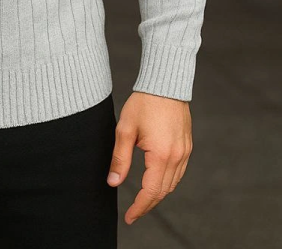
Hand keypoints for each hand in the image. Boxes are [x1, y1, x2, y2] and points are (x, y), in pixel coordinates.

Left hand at [106, 91, 192, 224]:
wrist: (165, 82)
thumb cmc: (144, 102)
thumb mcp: (125, 129)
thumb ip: (120, 158)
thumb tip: (113, 182)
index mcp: (162, 155)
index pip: (151, 191)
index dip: (140, 207)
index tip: (130, 217)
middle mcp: (177, 157)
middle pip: (163, 191)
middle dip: (148, 204)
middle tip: (134, 212)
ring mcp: (185, 151)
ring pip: (173, 183)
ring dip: (158, 194)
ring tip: (143, 200)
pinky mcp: (187, 145)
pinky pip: (179, 172)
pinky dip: (168, 181)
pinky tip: (157, 180)